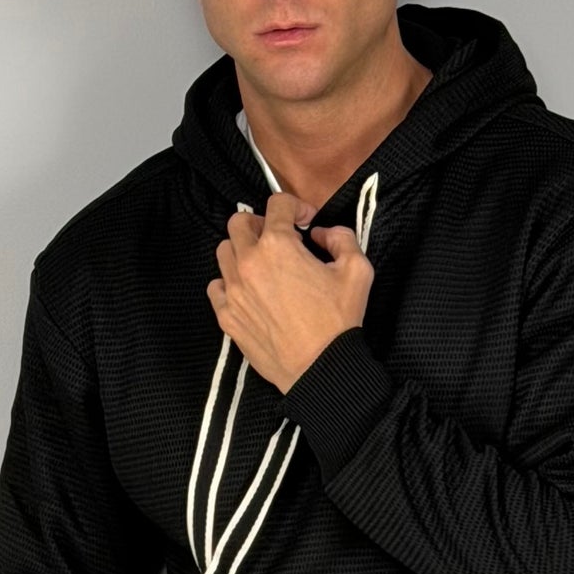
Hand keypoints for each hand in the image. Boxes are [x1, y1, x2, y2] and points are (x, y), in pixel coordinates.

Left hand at [208, 190, 372, 392]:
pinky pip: (216, 287)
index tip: (305, 221)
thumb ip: (341, 238)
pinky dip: (228, 282)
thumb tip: (322, 233)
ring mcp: (233, 290)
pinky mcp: (227, 316)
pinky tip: (248, 291)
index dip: (296, 206)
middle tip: (279, 240)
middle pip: (239, 223)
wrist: (320, 369)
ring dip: (242, 250)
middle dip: (261, 224)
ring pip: (224, 252)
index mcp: (278, 245)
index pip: (277, 203)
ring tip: (262, 265)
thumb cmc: (338, 322)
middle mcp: (248, 262)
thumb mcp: (357, 271)